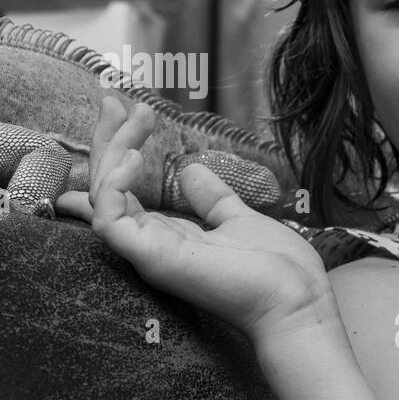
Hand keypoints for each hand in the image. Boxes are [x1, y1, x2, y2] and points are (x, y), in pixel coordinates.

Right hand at [56, 96, 334, 343]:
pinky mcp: (149, 257)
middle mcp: (149, 242)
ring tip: (136, 117)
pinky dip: (114, 183)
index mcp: (166, 235)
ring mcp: (146, 251)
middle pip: (106, 185)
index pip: (119, 194)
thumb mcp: (237, 218)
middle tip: (113, 98)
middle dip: (107, 138)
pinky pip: (110, 218)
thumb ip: (211, 198)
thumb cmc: (275, 269)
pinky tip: (135, 156)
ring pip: (103, 195)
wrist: (295, 300)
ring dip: (113, 149)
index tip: (119, 111)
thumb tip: (191, 171)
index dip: (110, 153)